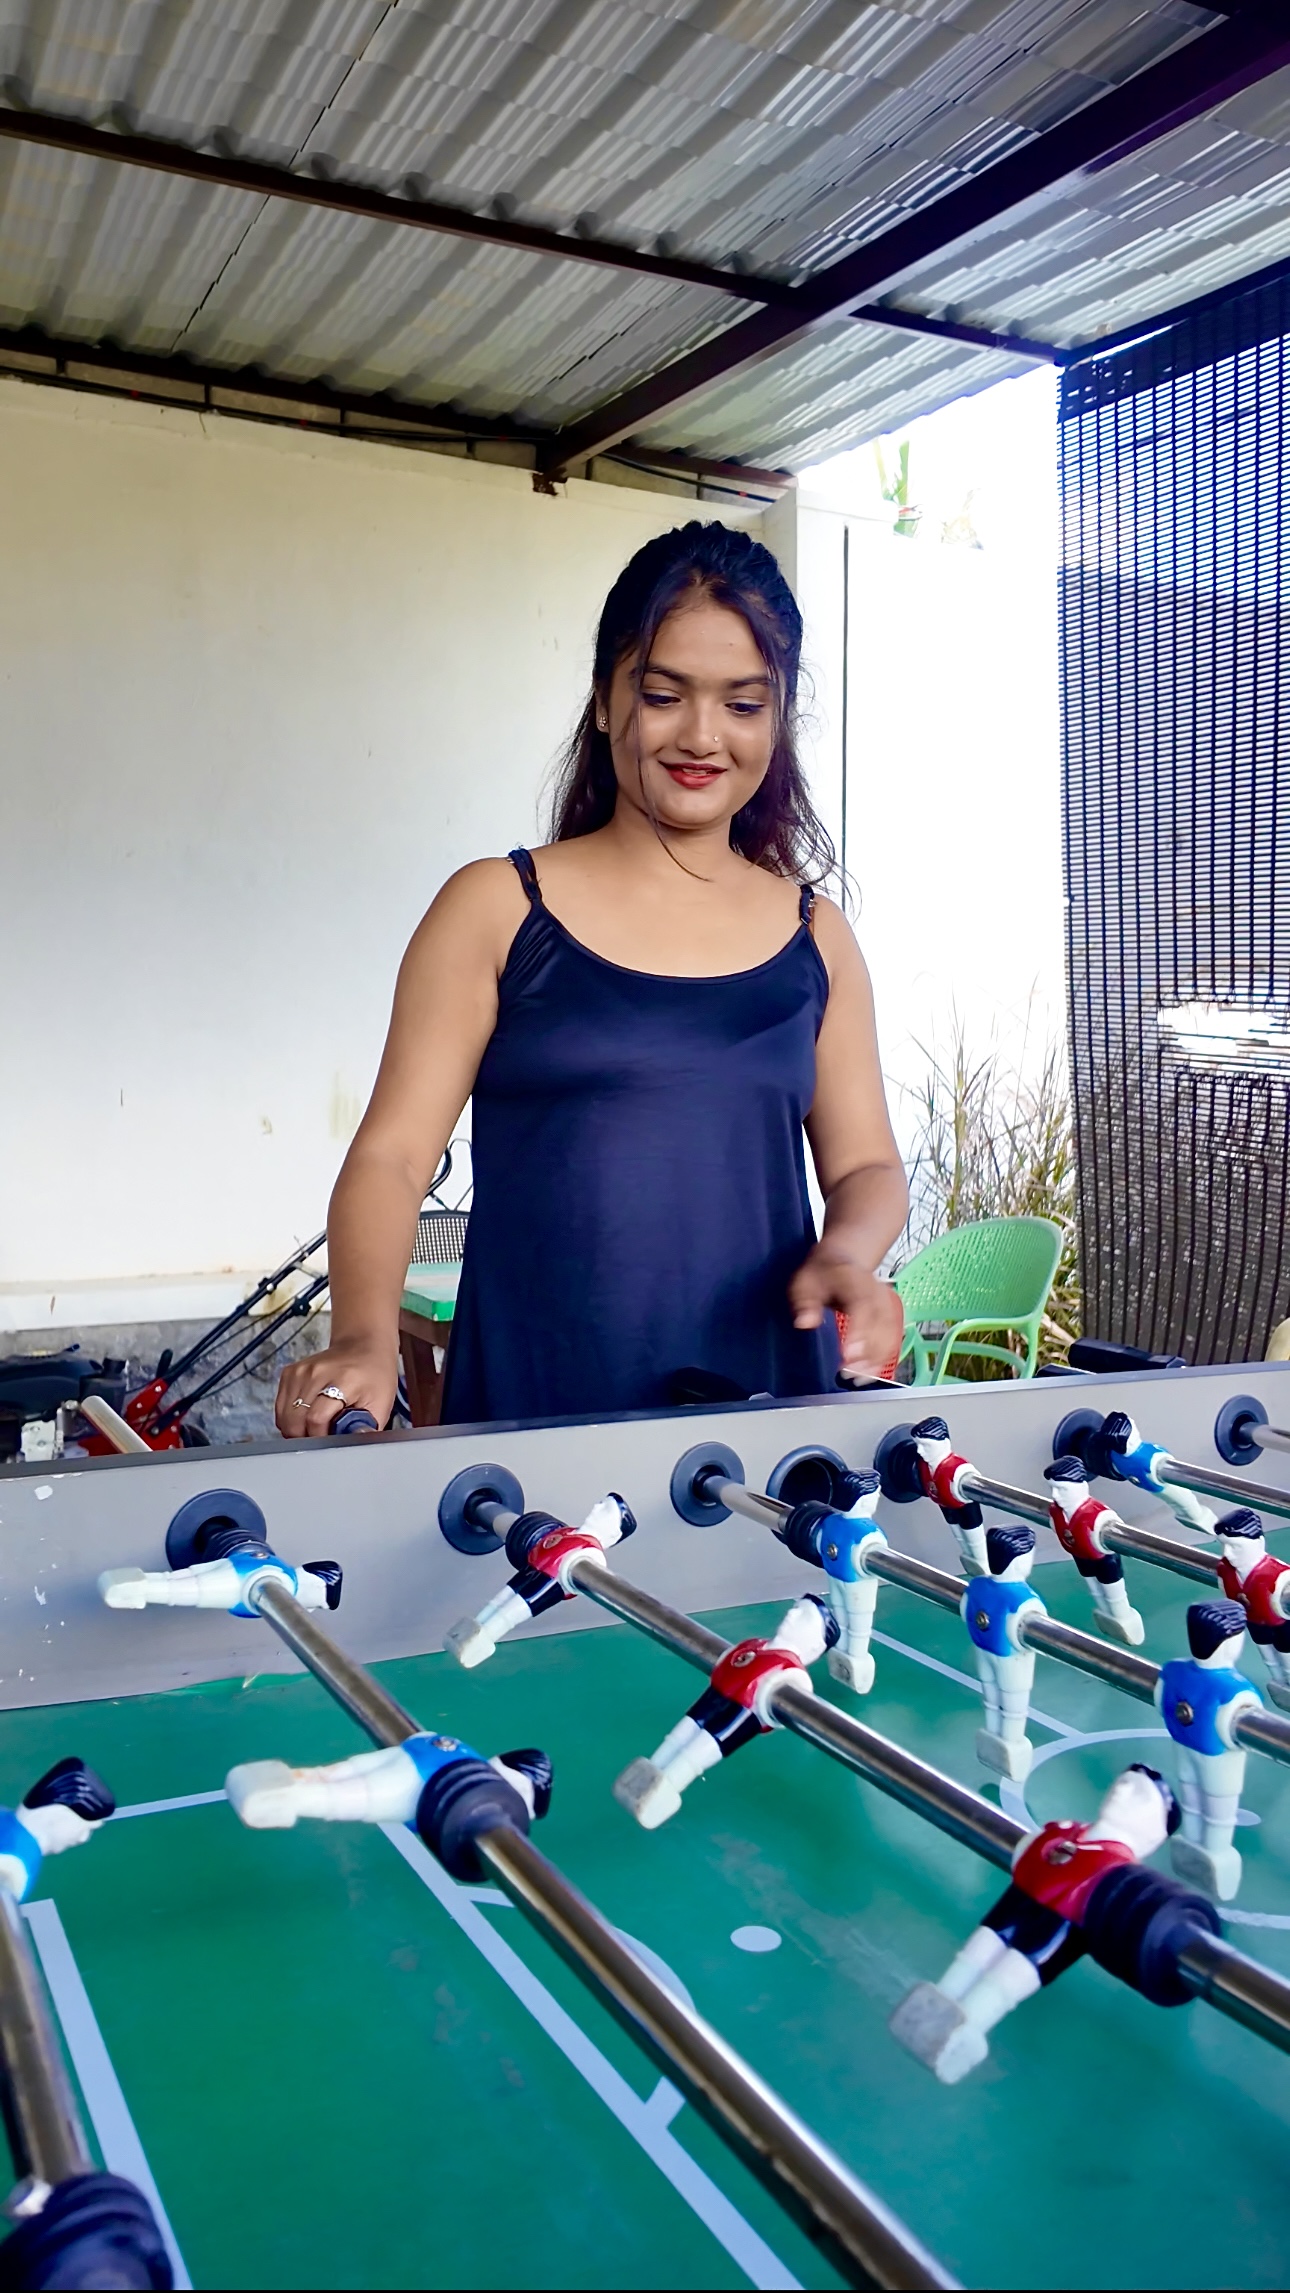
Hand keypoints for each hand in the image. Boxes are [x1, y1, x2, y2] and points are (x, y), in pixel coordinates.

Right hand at [275, 1342, 397, 1436]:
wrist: (363, 1347)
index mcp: (342, 1380)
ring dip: (297, 1429)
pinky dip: (291, 1418)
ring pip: (284, 1416)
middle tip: (324, 1436)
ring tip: (317, 1426)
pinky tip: (307, 1415)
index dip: (321, 1437)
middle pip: (296, 1420)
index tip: (331, 1441)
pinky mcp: (290, 1372)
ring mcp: (300, 1371)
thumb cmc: (374, 1376)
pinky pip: (281, 1407)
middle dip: (307, 1436)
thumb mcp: (380, 1404)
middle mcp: (317, 1373)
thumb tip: (352, 1446)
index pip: (316, 1418)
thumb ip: (366, 1428)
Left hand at [789, 1240, 904, 1379]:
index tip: (848, 1354)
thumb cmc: (823, 1272)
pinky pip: (892, 1339)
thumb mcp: (805, 1280)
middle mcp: (877, 1292)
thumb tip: (805, 1323)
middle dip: (868, 1353)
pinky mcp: (889, 1316)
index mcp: (855, 1280)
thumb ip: (804, 1301)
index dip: (859, 1331)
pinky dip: (882, 1358)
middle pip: (881, 1324)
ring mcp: (886, 1304)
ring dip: (876, 1360)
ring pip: (890, 1334)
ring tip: (857, 1378)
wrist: (845, 1257)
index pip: (862, 1306)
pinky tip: (868, 1373)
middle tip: (849, 1374)